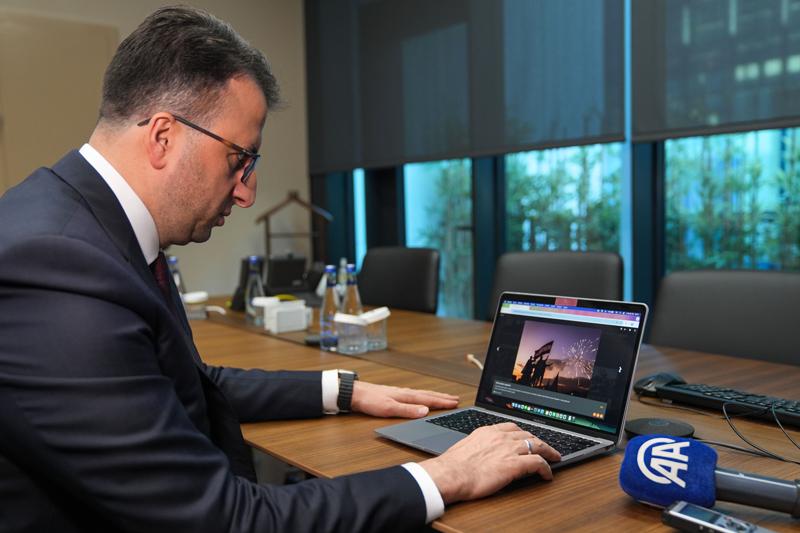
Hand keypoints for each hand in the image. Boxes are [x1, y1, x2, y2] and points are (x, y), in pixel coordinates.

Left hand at [350, 381, 457, 417]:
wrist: (355, 394)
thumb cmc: (370, 401)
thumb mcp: (389, 408)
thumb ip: (407, 410)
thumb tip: (425, 410)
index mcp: (406, 396)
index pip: (429, 399)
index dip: (443, 402)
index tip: (455, 403)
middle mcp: (405, 393)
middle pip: (428, 395)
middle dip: (442, 397)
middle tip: (456, 398)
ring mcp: (400, 393)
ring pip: (422, 394)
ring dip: (434, 396)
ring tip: (444, 397)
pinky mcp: (394, 394)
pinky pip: (415, 394)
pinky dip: (424, 396)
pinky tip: (422, 398)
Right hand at [419, 422, 560, 503]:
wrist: (451, 474)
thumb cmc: (452, 466)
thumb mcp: (466, 448)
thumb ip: (477, 447)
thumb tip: (481, 454)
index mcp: (487, 431)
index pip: (511, 427)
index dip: (523, 433)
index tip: (526, 437)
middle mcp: (500, 436)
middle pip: (527, 434)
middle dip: (538, 441)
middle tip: (544, 447)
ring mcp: (509, 449)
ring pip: (537, 445)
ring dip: (548, 451)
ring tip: (554, 457)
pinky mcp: (515, 464)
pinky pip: (538, 463)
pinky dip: (546, 468)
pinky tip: (548, 474)